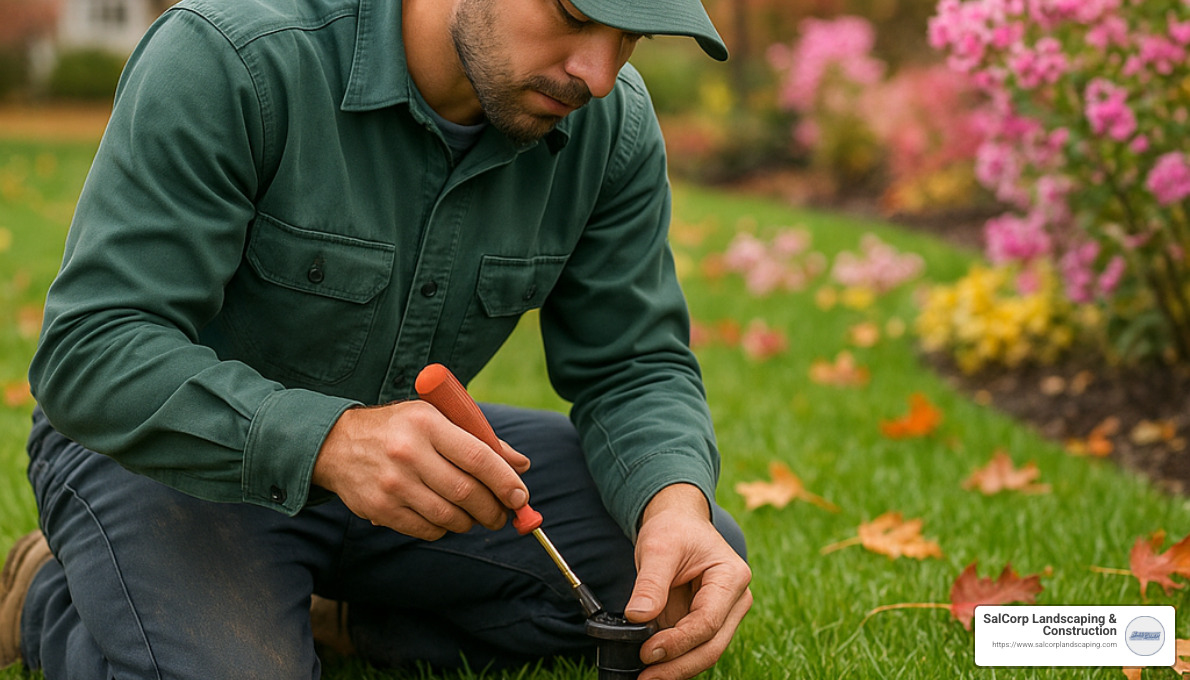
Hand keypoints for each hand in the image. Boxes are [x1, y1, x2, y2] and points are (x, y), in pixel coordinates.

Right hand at [312, 401, 530, 539]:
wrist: (336, 445)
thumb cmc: (399, 429)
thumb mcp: (435, 418)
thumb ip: (479, 440)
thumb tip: (521, 465)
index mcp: (427, 424)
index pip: (478, 458)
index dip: (505, 482)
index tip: (520, 497)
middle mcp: (409, 453)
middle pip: (466, 492)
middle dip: (493, 510)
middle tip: (501, 514)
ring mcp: (393, 484)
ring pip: (449, 517)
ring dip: (470, 522)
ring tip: (474, 515)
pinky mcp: (380, 509)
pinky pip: (427, 530)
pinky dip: (444, 529)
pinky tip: (444, 518)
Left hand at [625, 484, 752, 679]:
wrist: (678, 523)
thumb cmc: (674, 530)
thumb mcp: (658, 548)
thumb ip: (650, 583)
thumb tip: (637, 618)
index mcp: (731, 577)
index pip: (707, 621)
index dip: (678, 642)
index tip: (647, 652)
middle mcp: (735, 600)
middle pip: (712, 645)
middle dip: (678, 665)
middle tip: (645, 677)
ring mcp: (724, 614)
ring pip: (705, 652)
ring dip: (676, 667)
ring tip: (645, 676)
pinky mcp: (708, 623)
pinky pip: (694, 647)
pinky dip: (674, 660)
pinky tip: (652, 668)